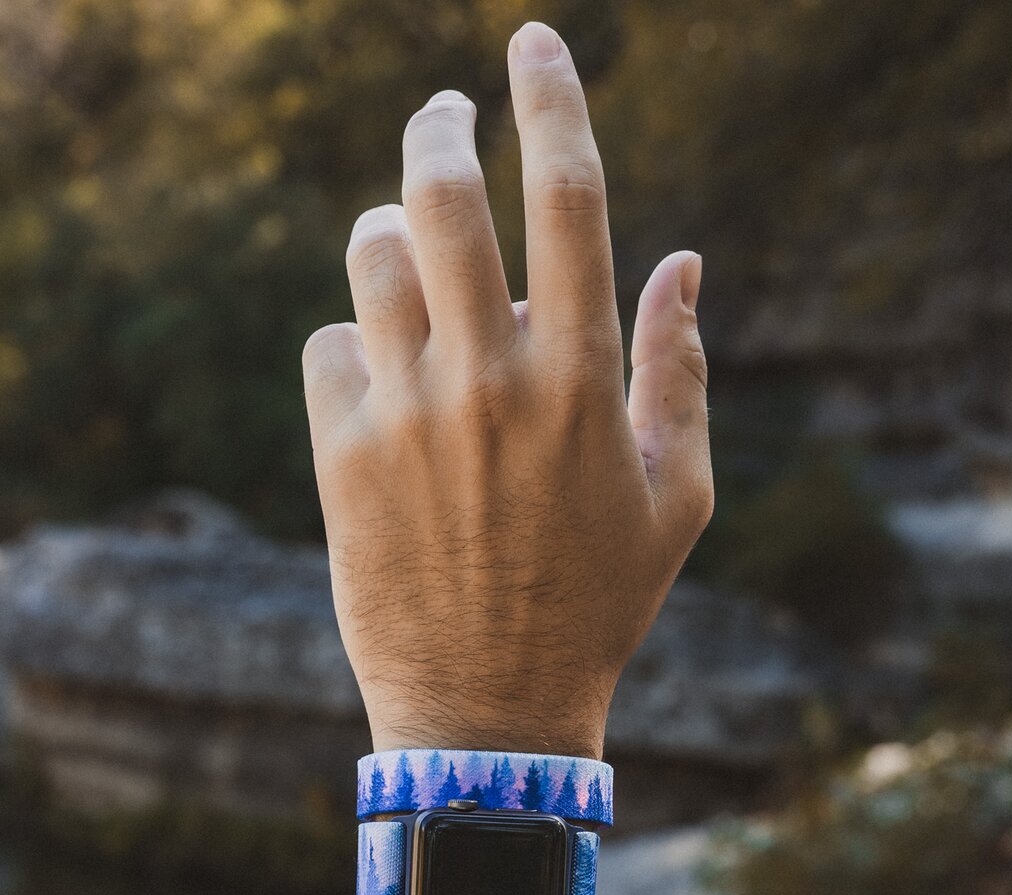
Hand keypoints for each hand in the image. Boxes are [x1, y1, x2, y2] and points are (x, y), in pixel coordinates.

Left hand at [304, 19, 711, 759]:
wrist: (487, 710)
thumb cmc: (598, 605)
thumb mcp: (676, 498)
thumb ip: (682, 370)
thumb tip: (685, 260)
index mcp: (584, 378)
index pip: (567, 195)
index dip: (550, 98)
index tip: (531, 44)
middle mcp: (489, 379)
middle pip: (445, 193)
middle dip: (440, 126)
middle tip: (444, 113)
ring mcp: (405, 416)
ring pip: (370, 257)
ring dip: (388, 233)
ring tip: (406, 255)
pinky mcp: (340, 459)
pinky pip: (326, 345)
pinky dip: (350, 342)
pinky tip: (377, 380)